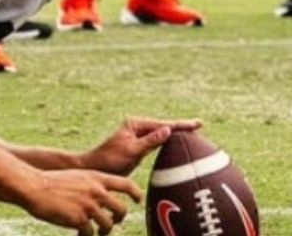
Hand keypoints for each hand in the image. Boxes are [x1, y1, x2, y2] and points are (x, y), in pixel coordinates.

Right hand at [21, 169, 139, 234]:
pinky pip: (89, 233)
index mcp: (97, 178)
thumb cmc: (52, 182)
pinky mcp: (79, 219)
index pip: (126, 184)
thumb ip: (92, 185)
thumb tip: (102, 197)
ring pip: (108, 224)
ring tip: (97, 233)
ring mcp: (89, 205)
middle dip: (119, 218)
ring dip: (104, 231)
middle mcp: (97, 191)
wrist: (35, 187)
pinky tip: (79, 235)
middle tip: (114, 222)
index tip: (137, 200)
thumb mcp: (78, 176)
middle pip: (120, 209)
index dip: (135, 193)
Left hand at [81, 117, 201, 176]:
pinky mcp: (138, 146)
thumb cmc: (108, 160)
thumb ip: (149, 141)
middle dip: (180, 126)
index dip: (180, 124)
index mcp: (135, 124)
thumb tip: (167, 129)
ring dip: (175, 133)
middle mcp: (137, 127)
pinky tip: (175, 142)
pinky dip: (168, 141)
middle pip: (164, 126)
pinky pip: (157, 142)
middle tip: (199, 125)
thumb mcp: (130, 151)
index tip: (196, 123)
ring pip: (161, 134)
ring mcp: (138, 136)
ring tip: (192, 131)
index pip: (162, 124)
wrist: (93, 168)